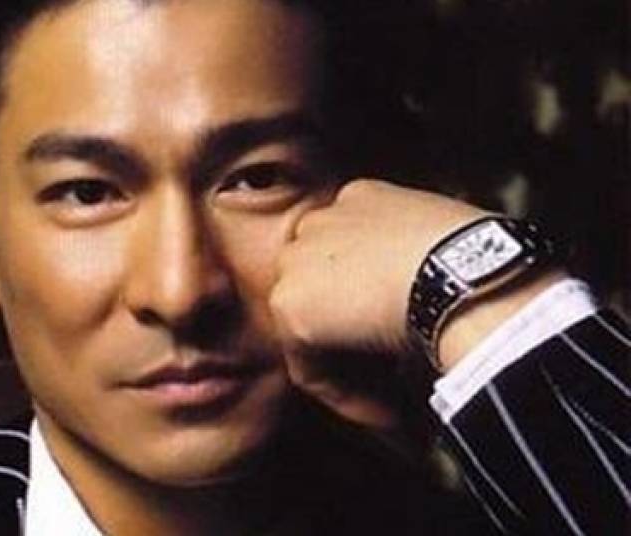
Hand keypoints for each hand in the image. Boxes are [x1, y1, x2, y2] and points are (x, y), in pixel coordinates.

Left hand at [269, 179, 487, 424]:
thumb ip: (419, 258)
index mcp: (362, 199)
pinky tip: (387, 415)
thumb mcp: (448, 240)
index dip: (371, 302)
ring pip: (312, 331)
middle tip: (392, 377)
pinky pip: (310, 368)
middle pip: (320, 289)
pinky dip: (345, 397)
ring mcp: (298, 262)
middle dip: (349, 335)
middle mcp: (320, 221)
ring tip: (395, 406)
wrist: (467, 275)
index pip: (348, 255)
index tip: (402, 338)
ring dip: (349, 371)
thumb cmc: (483, 261)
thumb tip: (425, 298)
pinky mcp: (291, 306)